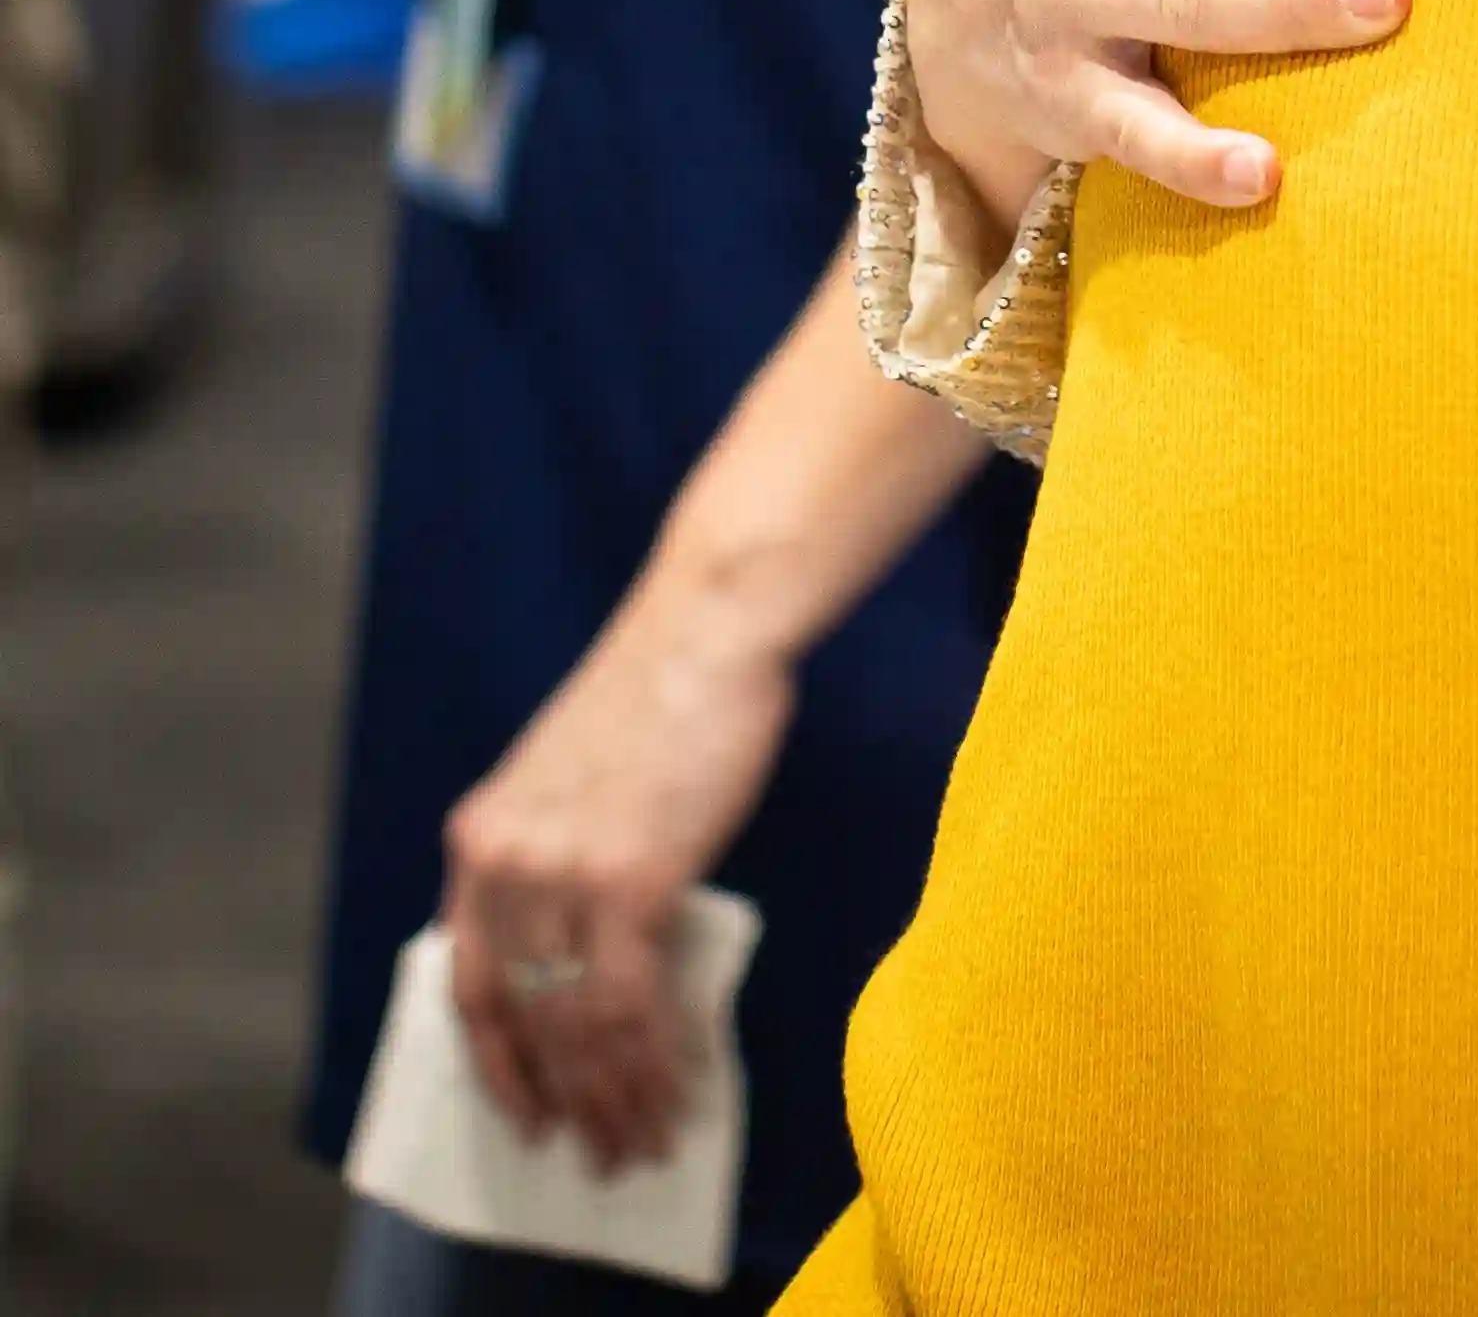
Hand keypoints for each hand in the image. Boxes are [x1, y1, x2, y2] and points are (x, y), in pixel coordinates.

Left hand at [439, 595, 792, 1172]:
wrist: (708, 629)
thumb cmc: (665, 693)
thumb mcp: (573, 780)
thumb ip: (562, 857)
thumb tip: (597, 947)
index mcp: (479, 840)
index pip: (465, 984)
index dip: (499, 1062)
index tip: (531, 1113)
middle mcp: (503, 866)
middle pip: (522, 1018)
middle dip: (563, 1100)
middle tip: (600, 1153)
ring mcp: (561, 875)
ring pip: (575, 1023)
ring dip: (614, 1096)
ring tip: (646, 1139)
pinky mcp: (631, 879)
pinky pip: (631, 999)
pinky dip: (654, 1057)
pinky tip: (677, 1086)